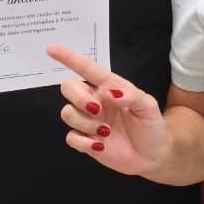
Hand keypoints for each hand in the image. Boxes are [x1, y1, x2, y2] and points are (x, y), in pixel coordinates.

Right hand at [46, 43, 168, 175]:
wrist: (152, 155)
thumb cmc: (151, 125)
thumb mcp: (149, 106)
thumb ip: (131, 96)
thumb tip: (109, 92)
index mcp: (109, 87)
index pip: (87, 69)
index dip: (69, 58)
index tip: (51, 48)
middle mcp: (95, 101)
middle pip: (68, 87)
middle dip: (78, 97)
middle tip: (97, 110)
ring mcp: (88, 121)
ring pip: (67, 112)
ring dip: (84, 122)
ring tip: (106, 132)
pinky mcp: (85, 141)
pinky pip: (70, 137)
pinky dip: (83, 141)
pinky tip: (99, 145)